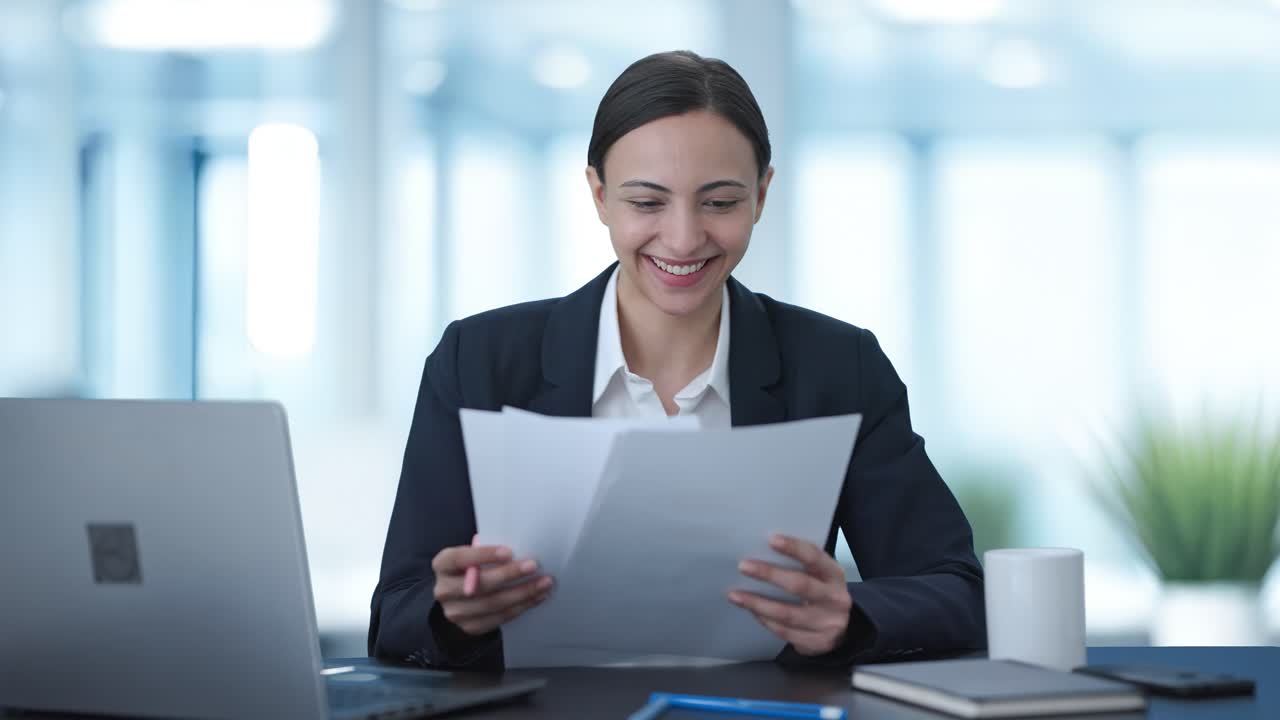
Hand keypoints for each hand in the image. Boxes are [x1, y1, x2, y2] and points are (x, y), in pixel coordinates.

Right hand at [432, 543, 552, 635]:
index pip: (460, 558)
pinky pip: (499, 618)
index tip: (509, 552)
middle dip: (509, 575)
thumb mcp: (472, 554)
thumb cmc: (472, 567)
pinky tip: (536, 597)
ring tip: (543, 583)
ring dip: (522, 593)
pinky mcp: (470, 627)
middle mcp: (444, 590)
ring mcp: (455, 612)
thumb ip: (486, 552)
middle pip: (479, 585)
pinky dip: (521, 607)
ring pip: (493, 604)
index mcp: (442, 565)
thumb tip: (519, 549)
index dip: (484, 555)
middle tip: (533, 566)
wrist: (459, 597)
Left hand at [728, 534, 851, 655]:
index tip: (771, 540)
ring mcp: (827, 623)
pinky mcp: (817, 642)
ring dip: (758, 603)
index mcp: (834, 575)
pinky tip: (752, 611)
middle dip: (769, 574)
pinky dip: (765, 620)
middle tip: (744, 566)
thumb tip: (763, 552)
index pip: (815, 558)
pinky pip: (785, 631)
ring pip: (788, 613)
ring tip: (736, 595)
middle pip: (800, 585)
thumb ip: (801, 566)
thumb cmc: (822, 593)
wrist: (844, 630)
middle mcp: (835, 598)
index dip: (794, 548)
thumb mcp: (821, 576)